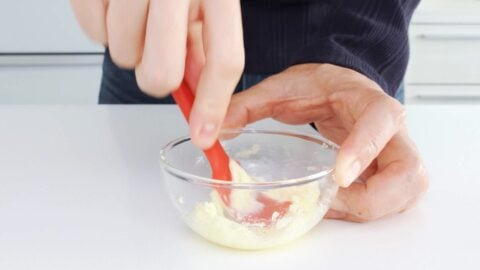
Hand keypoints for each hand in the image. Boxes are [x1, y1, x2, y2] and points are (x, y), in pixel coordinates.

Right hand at [71, 0, 243, 147]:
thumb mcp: (207, 0)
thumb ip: (205, 45)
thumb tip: (201, 95)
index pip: (224, 60)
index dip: (214, 105)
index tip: (205, 135)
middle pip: (162, 73)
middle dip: (159, 79)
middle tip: (158, 60)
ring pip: (124, 56)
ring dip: (131, 47)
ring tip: (139, 17)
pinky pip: (94, 34)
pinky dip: (103, 29)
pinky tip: (117, 6)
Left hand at [223, 64, 428, 221]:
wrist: (339, 86)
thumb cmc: (320, 86)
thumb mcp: (282, 88)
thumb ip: (248, 105)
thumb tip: (215, 130)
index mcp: (370, 102)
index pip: (382, 123)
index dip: (365, 150)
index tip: (339, 175)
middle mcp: (392, 132)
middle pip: (408, 173)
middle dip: (375, 197)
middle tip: (334, 197)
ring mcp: (394, 155)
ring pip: (404, 195)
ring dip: (370, 209)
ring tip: (331, 203)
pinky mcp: (389, 174)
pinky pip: (390, 203)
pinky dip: (366, 211)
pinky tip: (337, 204)